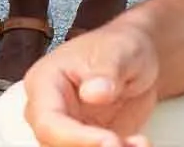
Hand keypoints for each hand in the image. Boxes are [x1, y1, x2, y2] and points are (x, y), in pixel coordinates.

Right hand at [22, 20, 158, 146]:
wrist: (136, 59)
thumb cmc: (120, 46)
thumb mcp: (119, 51)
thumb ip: (106, 70)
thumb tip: (92, 93)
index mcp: (45, 81)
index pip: (48, 121)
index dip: (76, 139)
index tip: (112, 141)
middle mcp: (50, 108)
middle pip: (54, 145)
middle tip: (126, 144)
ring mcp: (68, 126)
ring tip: (138, 143)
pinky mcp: (86, 140)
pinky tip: (138, 143)